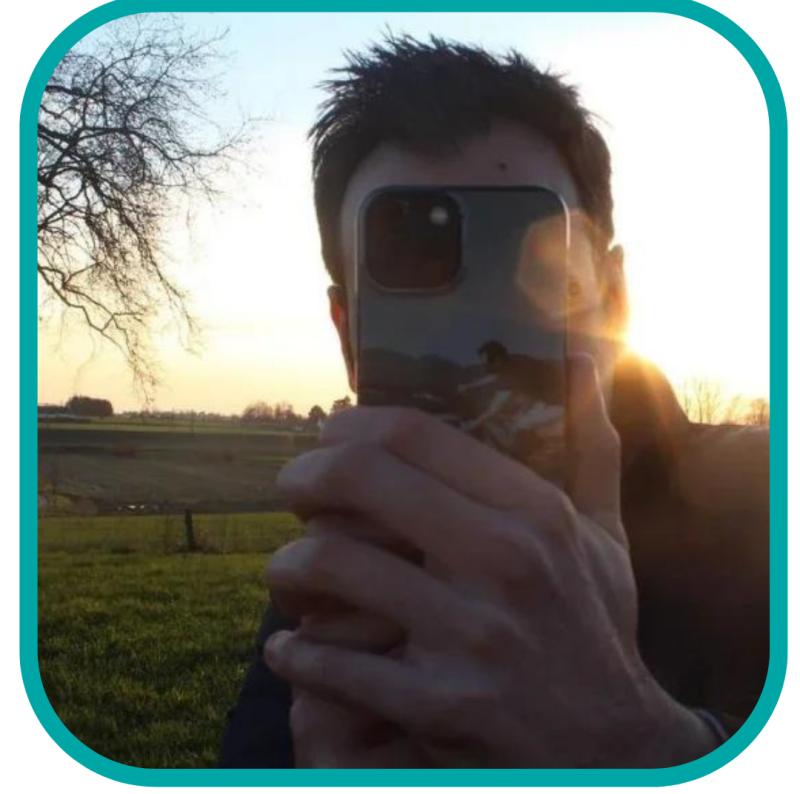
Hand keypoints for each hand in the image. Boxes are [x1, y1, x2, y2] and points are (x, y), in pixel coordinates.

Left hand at [266, 356, 718, 766]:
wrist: (616, 752)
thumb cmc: (596, 628)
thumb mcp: (605, 536)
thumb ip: (593, 449)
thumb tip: (583, 364)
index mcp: (535, 512)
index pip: (412, 433)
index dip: (348, 426)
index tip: (327, 437)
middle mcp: (504, 562)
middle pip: (360, 478)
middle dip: (302, 477)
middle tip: (291, 492)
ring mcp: (471, 636)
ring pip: (328, 565)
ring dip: (286, 566)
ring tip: (287, 573)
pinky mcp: (441, 707)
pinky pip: (328, 662)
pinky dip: (292, 652)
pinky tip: (290, 648)